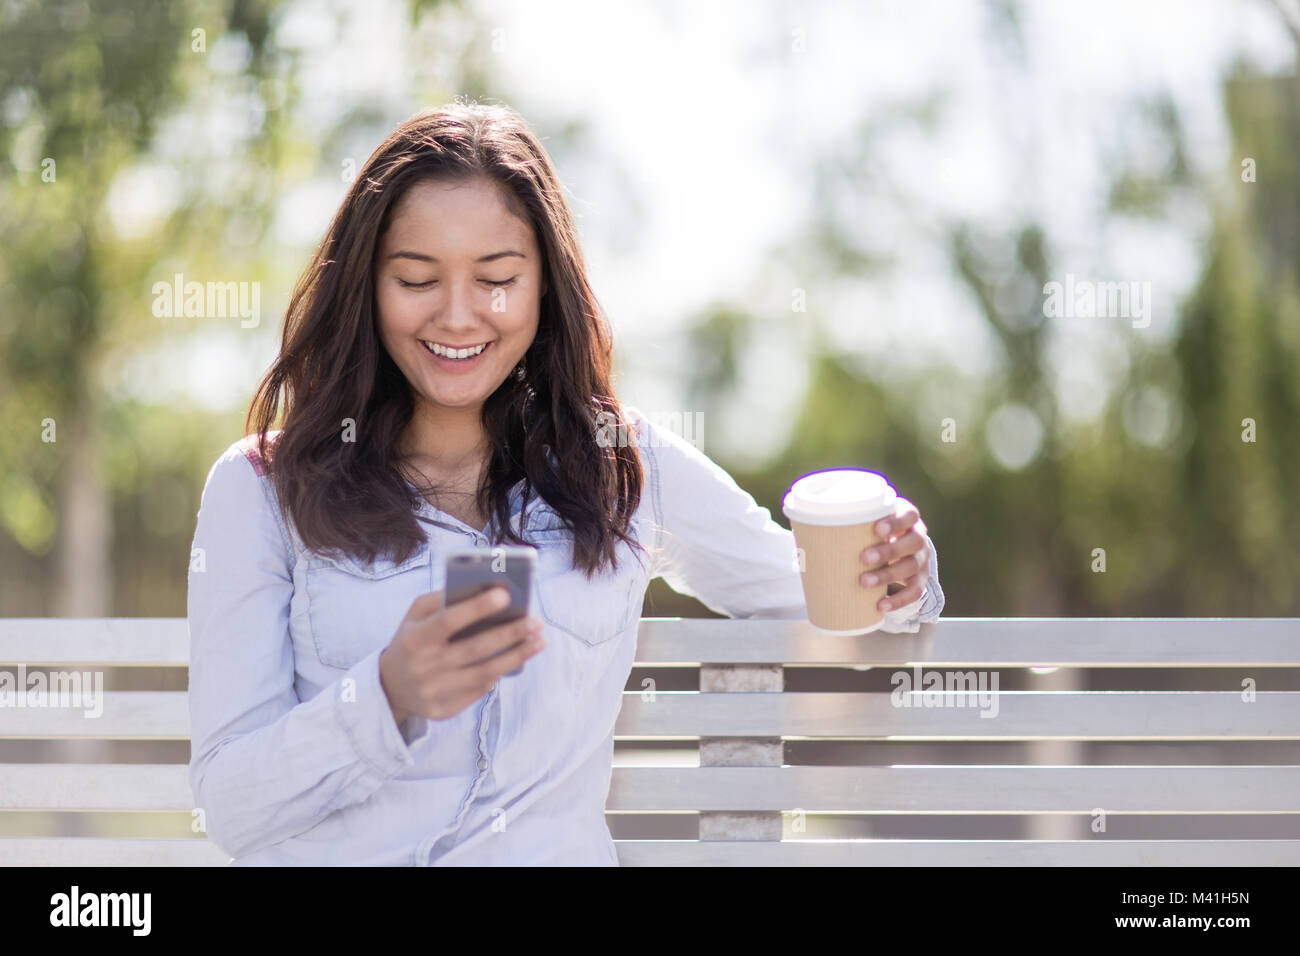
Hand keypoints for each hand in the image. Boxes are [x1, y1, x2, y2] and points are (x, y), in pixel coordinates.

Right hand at [379, 586, 545, 724]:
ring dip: (517, 656)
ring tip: (539, 641)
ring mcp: (433, 692)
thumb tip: (482, 589)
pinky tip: (517, 658)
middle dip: (509, 634)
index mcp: (414, 639)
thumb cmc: (411, 640)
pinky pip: (479, 690)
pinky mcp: (443, 710)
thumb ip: (441, 600)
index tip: (505, 594)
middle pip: (474, 649)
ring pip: (484, 673)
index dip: (476, 608)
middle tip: (536, 622)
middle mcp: (422, 667)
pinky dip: (500, 673)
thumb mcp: (414, 616)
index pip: (448, 621)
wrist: (389, 688)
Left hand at [859, 496, 929, 612]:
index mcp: (907, 518)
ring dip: (888, 576)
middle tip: (863, 558)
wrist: (896, 548)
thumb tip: (809, 531)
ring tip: (864, 582)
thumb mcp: (868, 521)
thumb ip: (850, 522)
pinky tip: (880, 605)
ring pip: (911, 567)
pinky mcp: (919, 580)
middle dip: (888, 551)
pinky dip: (898, 600)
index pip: (909, 515)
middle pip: (913, 542)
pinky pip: (914, 592)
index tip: (876, 529)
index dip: (896, 522)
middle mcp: (918, 538)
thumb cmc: (873, 531)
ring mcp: (921, 560)